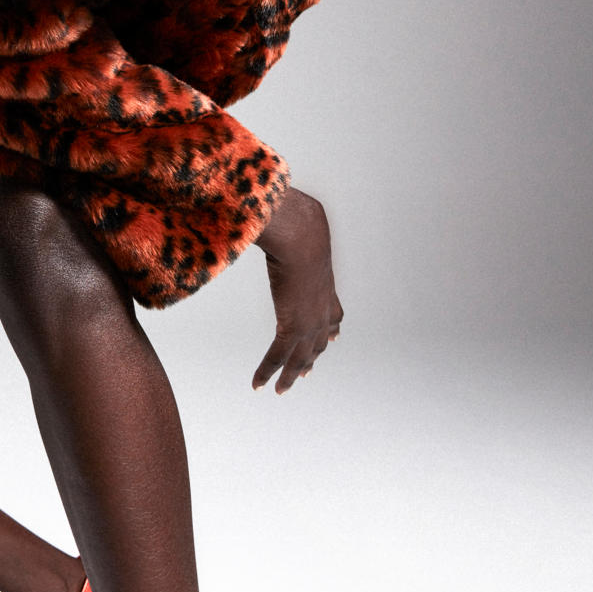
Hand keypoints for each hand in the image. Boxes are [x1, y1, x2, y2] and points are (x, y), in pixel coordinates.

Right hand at [252, 187, 343, 393]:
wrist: (302, 234)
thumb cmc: (298, 223)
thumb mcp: (299, 226)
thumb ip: (290, 224)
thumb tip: (278, 202)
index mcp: (326, 285)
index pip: (334, 314)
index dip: (331, 330)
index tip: (333, 339)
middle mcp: (323, 307)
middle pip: (319, 342)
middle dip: (311, 358)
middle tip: (304, 373)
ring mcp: (311, 321)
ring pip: (300, 358)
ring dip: (289, 375)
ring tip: (282, 389)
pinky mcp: (293, 328)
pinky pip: (277, 359)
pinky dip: (267, 373)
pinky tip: (258, 385)